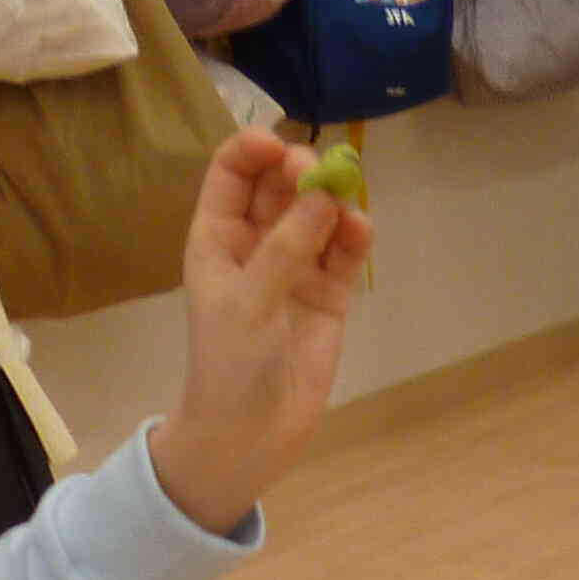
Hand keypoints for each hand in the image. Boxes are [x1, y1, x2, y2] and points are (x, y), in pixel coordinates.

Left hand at [150, 130, 373, 536]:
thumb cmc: (231, 363)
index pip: (232, 172)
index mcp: (217, 237)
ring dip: (333, 198)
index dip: (253, 149)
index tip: (279, 145)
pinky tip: (360, 230)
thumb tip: (324, 196)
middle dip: (300, 169)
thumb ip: (286, 247)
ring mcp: (296, 267)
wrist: (250, 434)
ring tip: (345, 204)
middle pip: (280, 183)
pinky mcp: (330, 293)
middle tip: (319, 174)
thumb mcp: (248, 301)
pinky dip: (355, 234)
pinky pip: (345, 250)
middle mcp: (257, 243)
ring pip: (318, 211)